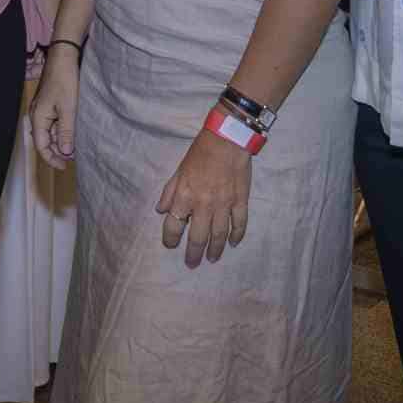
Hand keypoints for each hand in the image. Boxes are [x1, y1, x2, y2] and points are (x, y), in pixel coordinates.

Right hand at [29, 44, 79, 168]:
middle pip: (45, 140)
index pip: (41, 146)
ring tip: (76, 147)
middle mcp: (38, 115)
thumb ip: (66, 132)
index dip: (52, 158)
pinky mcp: (51, 103)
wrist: (64, 58)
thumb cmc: (65, 81)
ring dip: (61, 140)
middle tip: (73, 158)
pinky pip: (54, 122)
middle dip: (58, 151)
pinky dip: (63, 130)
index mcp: (38, 117)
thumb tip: (64, 152)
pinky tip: (74, 132)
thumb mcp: (68, 109)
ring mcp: (44, 109)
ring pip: (50, 131)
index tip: (64, 166)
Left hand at [156, 130, 251, 267]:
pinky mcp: (240, 200)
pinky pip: (239, 223)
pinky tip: (232, 243)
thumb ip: (169, 192)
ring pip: (218, 234)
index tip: (170, 245)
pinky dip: (236, 235)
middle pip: (197, 236)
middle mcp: (203, 204)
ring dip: (214, 249)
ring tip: (212, 259)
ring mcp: (224, 204)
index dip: (170, 238)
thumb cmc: (200, 152)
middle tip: (192, 264)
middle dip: (193, 253)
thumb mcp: (179, 170)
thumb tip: (161, 210)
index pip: (173, 225)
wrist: (227, 139)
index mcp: (185, 196)